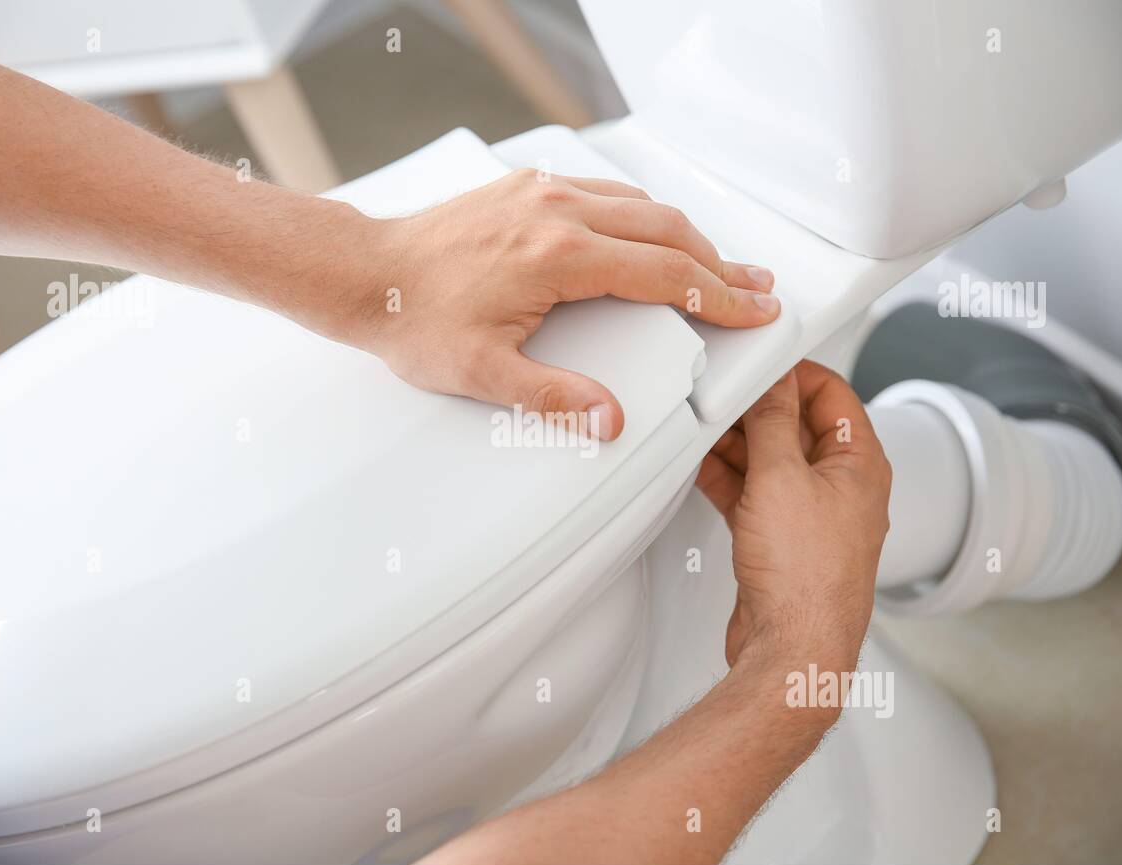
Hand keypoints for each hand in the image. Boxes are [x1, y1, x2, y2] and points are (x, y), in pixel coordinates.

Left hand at [349, 169, 779, 439]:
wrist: (365, 274)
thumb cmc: (416, 321)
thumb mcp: (482, 375)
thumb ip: (552, 398)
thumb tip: (608, 420)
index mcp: (559, 256)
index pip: (665, 273)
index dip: (718, 294)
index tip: (755, 307)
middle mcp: (557, 211)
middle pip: (666, 230)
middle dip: (719, 262)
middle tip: (755, 286)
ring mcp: (541, 192)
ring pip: (639, 204)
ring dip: (684, 235)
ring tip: (715, 263)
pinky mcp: (526, 187)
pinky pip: (604, 191)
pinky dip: (642, 213)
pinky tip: (649, 231)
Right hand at [695, 361, 891, 675]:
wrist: (792, 649)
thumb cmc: (807, 579)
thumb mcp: (781, 478)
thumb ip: (773, 421)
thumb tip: (774, 381)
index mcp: (860, 464)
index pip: (832, 395)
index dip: (794, 374)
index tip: (758, 364)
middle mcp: (842, 489)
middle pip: (798, 428)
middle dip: (758, 411)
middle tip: (723, 397)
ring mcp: (811, 517)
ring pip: (772, 462)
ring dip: (739, 446)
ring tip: (705, 429)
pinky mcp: (783, 542)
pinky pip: (755, 495)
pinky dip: (730, 480)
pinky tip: (703, 469)